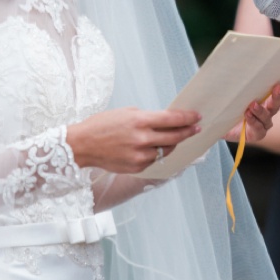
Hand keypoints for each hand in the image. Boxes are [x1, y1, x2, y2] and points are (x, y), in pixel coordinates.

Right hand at [67, 107, 200, 173]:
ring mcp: (140, 156)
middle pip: (175, 136)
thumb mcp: (127, 112)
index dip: (188, 118)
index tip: (197, 116)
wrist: (82, 145)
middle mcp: (142, 139)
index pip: (172, 119)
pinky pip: (154, 159)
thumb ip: (148, 117)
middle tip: (196, 128)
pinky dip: (156, 153)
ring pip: (166, 150)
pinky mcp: (136, 167)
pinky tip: (154, 147)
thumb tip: (167, 119)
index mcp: (140, 121)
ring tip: (175, 137)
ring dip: (172, 143)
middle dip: (188, 131)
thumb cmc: (102, 125)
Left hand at [224, 84, 279, 141]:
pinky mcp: (257, 134)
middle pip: (275, 105)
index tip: (278, 84)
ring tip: (253, 105)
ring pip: (266, 117)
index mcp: (264, 100)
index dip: (278, 89)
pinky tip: (248, 115)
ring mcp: (263, 124)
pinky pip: (258, 129)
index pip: (275, 94)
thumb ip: (234, 88)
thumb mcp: (231, 96)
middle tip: (276, 89)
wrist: (221, 127)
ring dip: (261, 111)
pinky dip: (253, 121)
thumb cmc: (229, 107)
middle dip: (277, 97)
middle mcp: (267, 112)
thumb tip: (226, 70)